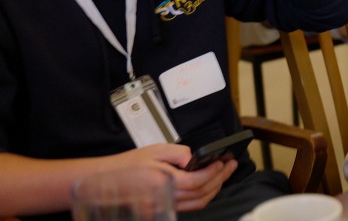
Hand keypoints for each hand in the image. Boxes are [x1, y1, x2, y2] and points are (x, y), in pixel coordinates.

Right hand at [115, 143, 236, 211]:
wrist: (103, 180)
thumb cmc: (127, 165)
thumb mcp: (155, 150)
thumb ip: (180, 153)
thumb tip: (196, 160)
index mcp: (162, 182)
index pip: (197, 181)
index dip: (215, 172)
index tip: (225, 162)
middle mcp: (163, 199)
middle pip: (201, 195)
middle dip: (220, 180)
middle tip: (230, 166)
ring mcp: (161, 208)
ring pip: (197, 204)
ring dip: (213, 189)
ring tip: (222, 175)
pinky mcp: (160, 212)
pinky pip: (187, 207)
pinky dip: (200, 196)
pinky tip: (206, 185)